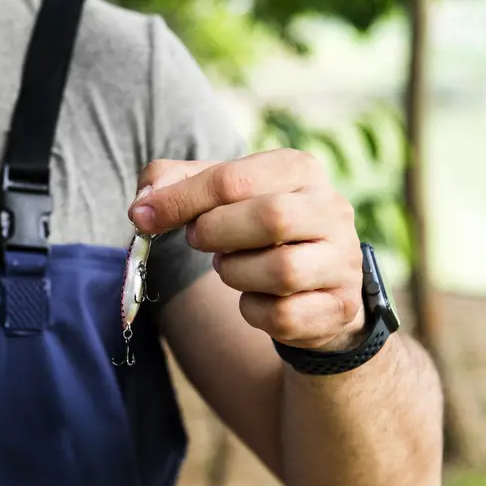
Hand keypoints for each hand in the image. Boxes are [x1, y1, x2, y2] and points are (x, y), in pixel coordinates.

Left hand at [128, 148, 364, 352]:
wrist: (313, 283)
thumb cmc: (255, 228)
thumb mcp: (219, 194)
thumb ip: (175, 183)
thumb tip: (142, 204)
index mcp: (299, 169)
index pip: (234, 178)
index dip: (180, 200)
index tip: (143, 216)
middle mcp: (332, 210)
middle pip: (271, 218)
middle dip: (216, 233)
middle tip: (198, 240)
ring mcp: (342, 260)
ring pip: (282, 271)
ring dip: (235, 273)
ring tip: (231, 266)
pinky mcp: (340, 306)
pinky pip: (284, 316)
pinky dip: (255, 311)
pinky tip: (255, 298)